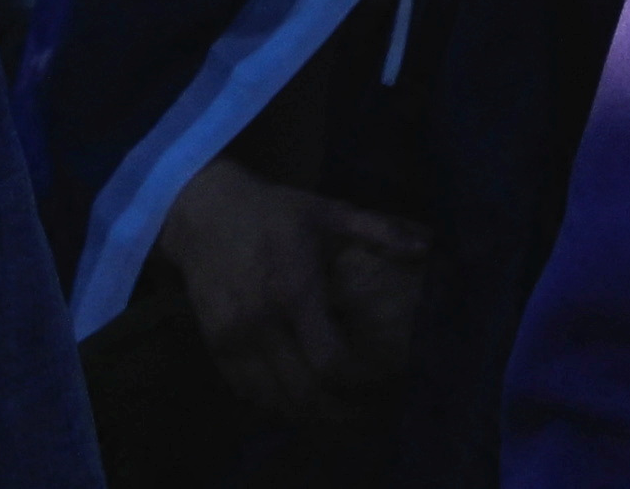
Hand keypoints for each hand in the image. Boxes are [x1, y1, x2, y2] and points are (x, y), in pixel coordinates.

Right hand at [159, 158, 426, 413]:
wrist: (204, 213)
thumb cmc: (274, 212)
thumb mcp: (329, 211)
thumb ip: (378, 230)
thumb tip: (425, 248)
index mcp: (295, 290)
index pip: (327, 359)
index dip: (353, 384)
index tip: (379, 390)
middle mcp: (263, 322)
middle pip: (301, 391)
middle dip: (335, 413)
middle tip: (364, 417)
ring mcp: (234, 338)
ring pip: (272, 398)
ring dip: (304, 415)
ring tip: (336, 418)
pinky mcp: (215, 345)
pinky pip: (246, 390)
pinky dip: (272, 403)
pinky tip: (297, 403)